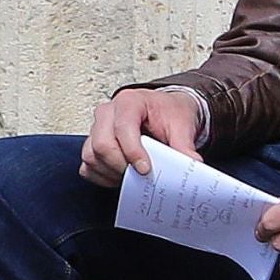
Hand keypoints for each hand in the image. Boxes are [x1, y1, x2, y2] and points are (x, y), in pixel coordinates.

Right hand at [80, 89, 203, 186]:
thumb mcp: (182, 125)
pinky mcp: (92, 144)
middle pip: (101, 144)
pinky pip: (87, 165)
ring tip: (133, 176)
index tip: (146, 169)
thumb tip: (192, 164)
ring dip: (111, 173)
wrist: (165, 110)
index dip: (133, 152)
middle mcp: (108, 112)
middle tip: (141, 176)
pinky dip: (102, 176)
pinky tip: (121, 177)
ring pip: (91, 156)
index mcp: (129, 102)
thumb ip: (184, 145)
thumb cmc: (170, 112)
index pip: (123, 128)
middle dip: (120, 165)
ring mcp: (96, 128)